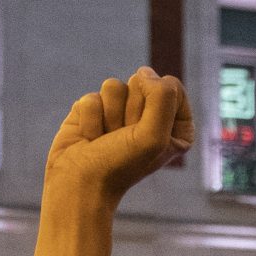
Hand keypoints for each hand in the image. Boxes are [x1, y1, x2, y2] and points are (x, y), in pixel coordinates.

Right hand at [43, 67, 192, 204]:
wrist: (80, 183)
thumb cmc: (121, 164)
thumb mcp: (154, 135)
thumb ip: (161, 97)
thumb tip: (144, 72)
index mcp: (176, 126)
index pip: (173, 86)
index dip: (156, 105)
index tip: (147, 131)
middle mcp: (150, 116)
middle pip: (142, 82)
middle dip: (130, 110)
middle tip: (124, 137)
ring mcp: (120, 112)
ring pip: (114, 86)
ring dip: (109, 115)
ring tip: (107, 138)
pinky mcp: (94, 110)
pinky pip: (91, 96)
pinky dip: (90, 118)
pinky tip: (90, 138)